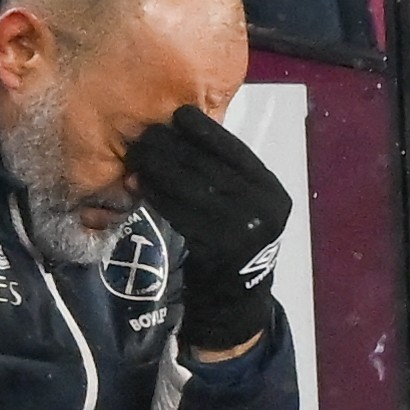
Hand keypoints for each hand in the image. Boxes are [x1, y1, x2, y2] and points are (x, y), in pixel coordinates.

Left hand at [125, 105, 291, 353]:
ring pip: (192, 188)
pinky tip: (140, 184)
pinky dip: (157, 196)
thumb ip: (226, 175)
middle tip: (146, 134)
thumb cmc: (234, 240)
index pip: (237, 152)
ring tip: (137, 155)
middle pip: (210, 168)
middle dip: (174, 148)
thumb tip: (182, 134)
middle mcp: (262, 208)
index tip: (181, 114)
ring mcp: (240, 230)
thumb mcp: (244, 204)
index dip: (207, 131)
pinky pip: (180, 213)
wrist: (235, 296)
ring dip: (159, 169)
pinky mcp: (215, 247)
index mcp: (271, 191)